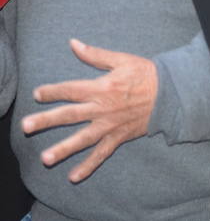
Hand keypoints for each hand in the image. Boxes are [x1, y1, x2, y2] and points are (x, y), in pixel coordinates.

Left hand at [22, 39, 157, 182]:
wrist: (172, 94)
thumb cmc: (147, 74)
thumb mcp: (122, 60)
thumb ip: (95, 55)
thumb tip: (73, 44)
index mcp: (102, 87)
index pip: (71, 89)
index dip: (53, 91)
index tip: (37, 94)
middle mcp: (102, 108)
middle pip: (69, 115)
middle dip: (46, 120)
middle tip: (26, 126)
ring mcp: (110, 125)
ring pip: (82, 139)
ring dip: (63, 149)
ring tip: (44, 159)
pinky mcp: (119, 136)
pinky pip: (102, 154)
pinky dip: (88, 166)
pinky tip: (73, 177)